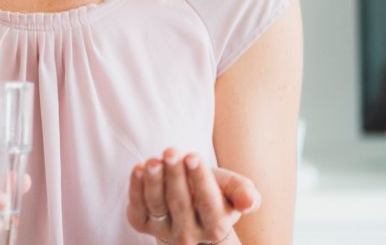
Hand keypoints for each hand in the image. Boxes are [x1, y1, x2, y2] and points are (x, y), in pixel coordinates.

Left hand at [125, 147, 260, 244]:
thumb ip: (243, 192)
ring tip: (153, 160)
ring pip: (157, 205)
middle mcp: (189, 233)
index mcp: (215, 225)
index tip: (192, 156)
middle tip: (171, 151)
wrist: (190, 206)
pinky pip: (137, 207)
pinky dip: (135, 187)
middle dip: (174, 175)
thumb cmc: (213, 191)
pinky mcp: (142, 223)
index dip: (199, 179)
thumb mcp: (230, 188)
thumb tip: (249, 201)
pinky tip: (138, 168)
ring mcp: (164, 230)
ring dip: (153, 181)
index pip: (208, 203)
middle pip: (180, 203)